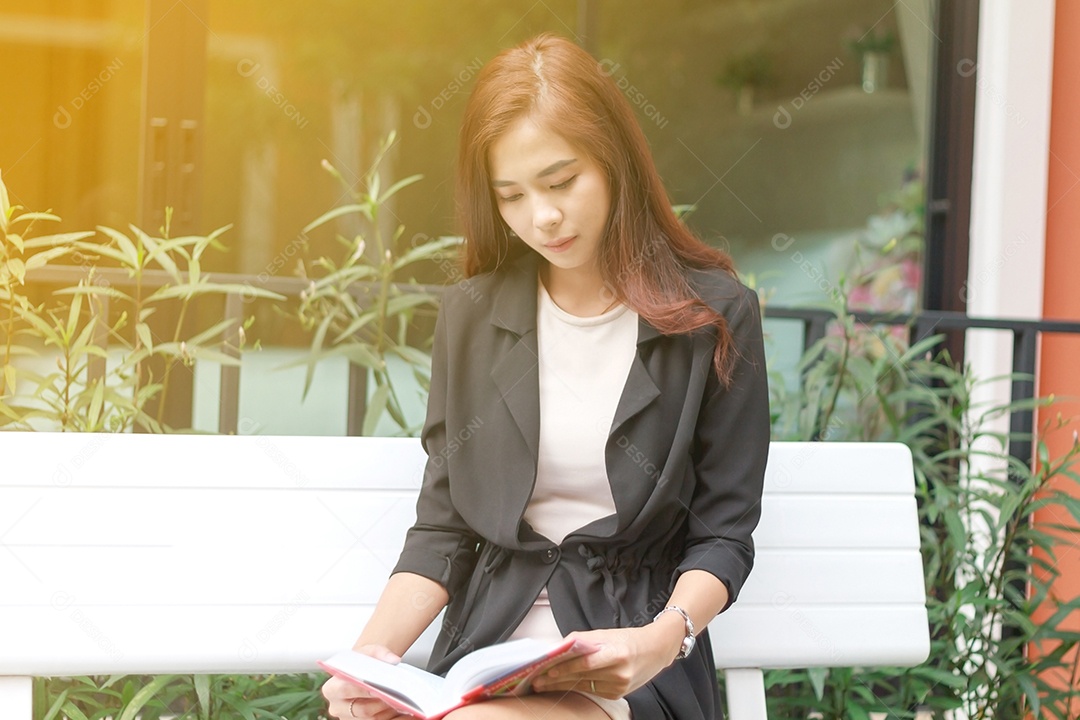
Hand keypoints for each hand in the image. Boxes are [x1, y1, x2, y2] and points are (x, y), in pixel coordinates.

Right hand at [322, 644, 409, 719]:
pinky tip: (409, 714)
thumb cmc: (361, 664)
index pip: (344, 690)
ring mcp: (349, 719)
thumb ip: (380, 652)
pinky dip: (396, 719)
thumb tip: (394, 660)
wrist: (361, 674)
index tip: (377, 688)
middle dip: (381, 703)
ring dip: (390, 712)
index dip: (361, 690)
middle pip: (361, 709)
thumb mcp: (368, 652)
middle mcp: (337, 707)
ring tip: (407, 704)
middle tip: (399, 697)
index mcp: (332, 688)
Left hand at [531, 619, 684, 699]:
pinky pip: (591, 690)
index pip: (585, 662)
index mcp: (617, 653)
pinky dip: (575, 687)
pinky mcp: (617, 694)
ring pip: (583, 686)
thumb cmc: (629, 639)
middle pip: (581, 677)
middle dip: (556, 678)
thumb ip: (582, 641)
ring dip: (561, 685)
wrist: (656, 651)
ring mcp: (619, 686)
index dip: (565, 667)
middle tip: (537, 679)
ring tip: (543, 683)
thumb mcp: (606, 634)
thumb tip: (558, 647)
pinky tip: (561, 685)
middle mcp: (619, 672)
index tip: (546, 668)